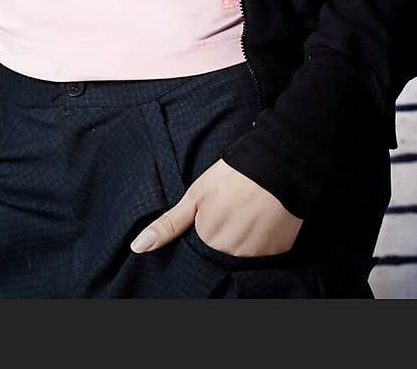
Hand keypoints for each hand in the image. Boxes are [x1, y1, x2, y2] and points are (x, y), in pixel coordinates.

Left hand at [130, 157, 302, 256]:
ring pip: (244, 252)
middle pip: (222, 250)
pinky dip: (265, 237)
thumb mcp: (195, 195)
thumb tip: (137, 247)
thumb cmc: (232, 174)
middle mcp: (232, 253)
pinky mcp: (279, 251)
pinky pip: (266, 251)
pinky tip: (265, 216)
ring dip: (245, 236)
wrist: (277, 161)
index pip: (202, 243)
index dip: (207, 224)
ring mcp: (258, 254)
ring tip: (250, 208)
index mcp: (208, 239)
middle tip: (233, 205)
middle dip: (224, 232)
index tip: (216, 208)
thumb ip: (168, 224)